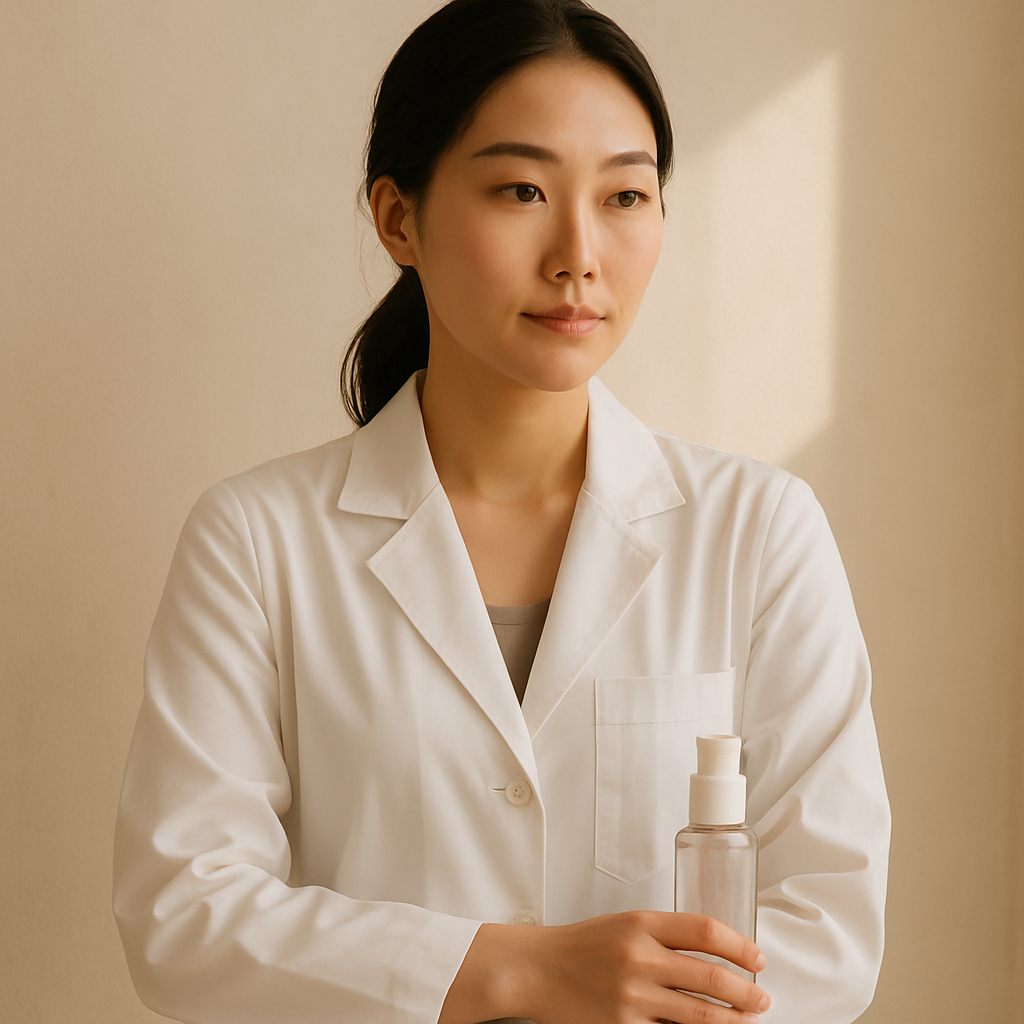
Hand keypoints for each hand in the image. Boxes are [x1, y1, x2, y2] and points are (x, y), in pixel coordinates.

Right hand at [440, 910, 769, 1023]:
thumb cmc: (580, 946)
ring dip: (730, 1020)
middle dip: (745, 992)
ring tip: (746, 1020)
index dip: (739, 945)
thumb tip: (712, 953)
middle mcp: (639, 956)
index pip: (704, 929)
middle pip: (710, 975)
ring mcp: (631, 995)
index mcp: (641, 923)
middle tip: (762, 998)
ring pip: (699, 1013)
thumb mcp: (623, 925)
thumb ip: (663, 936)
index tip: (756, 958)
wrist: (535, 969)